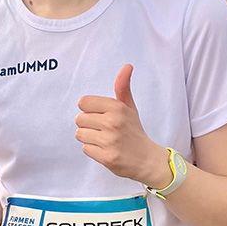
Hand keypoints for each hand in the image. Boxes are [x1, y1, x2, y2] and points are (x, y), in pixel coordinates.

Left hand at [75, 65, 169, 185]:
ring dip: (89, 138)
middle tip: (104, 130)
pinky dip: (93, 151)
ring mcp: (110, 141)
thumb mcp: (129, 107)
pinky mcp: (107, 157)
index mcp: (117, 107)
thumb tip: (127, 65)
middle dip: (89, 125)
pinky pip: (85, 149)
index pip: (83, 102)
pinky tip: (106, 150)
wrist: (147, 159)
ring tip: (104, 140)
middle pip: (79, 119)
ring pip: (80, 134)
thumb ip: (123, 87)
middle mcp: (113, 122)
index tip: (101, 116)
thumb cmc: (134, 131)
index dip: (89, 110)